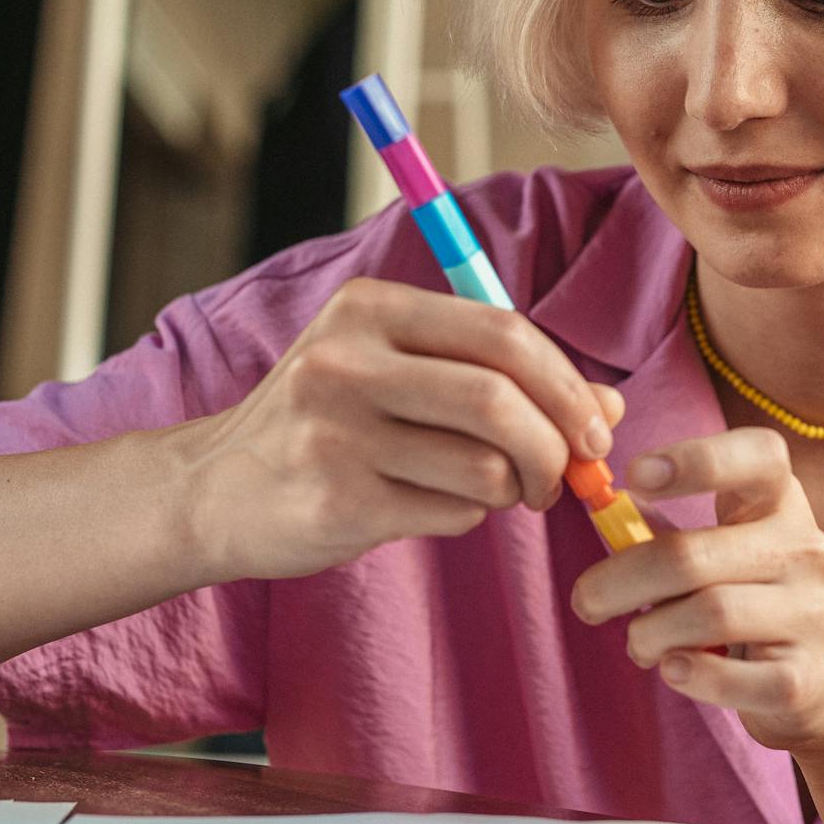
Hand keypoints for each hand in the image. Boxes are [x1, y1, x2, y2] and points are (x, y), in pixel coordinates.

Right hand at [169, 277, 622, 582]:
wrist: (211, 492)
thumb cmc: (329, 426)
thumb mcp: (401, 374)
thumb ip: (503, 378)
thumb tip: (613, 407)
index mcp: (371, 308)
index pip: (504, 332)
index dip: (569, 384)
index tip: (597, 427)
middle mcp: (346, 360)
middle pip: (501, 399)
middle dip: (557, 445)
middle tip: (568, 475)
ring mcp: (335, 431)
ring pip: (486, 464)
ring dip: (515, 489)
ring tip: (498, 492)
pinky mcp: (336, 499)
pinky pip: (453, 511)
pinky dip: (469, 515)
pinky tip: (434, 506)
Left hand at [567, 427, 823, 757]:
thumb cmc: (760, 603)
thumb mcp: (731, 550)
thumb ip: (671, 530)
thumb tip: (605, 507)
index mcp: (784, 504)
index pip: (759, 456)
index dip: (696, 458)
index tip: (635, 474)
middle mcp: (808, 550)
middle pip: (691, 555)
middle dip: (619, 581)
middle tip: (586, 602)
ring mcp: (813, 615)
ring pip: (706, 614)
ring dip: (649, 634)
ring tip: (640, 643)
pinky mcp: (804, 679)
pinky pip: (725, 676)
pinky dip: (686, 675)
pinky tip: (675, 669)